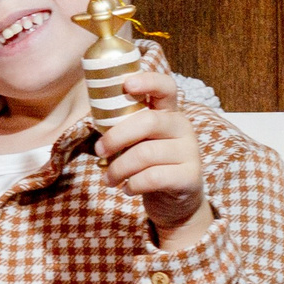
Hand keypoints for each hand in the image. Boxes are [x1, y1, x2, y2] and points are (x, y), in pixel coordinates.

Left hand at [97, 73, 214, 249]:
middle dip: (115, 137)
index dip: (148, 81)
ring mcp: (190, 152)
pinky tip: (128, 189)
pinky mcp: (190, 177)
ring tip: (109, 179)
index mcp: (168, 113)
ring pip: (145, 154)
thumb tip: (94, 116)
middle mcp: (182, 127)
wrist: (174, 201)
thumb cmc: (148, 165)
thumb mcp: (137, 142)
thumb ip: (123, 127)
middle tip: (99, 151)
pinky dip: (133, 185)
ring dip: (118, 169)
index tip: (127, 84)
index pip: (166, 87)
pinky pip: (153, 178)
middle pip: (148, 122)